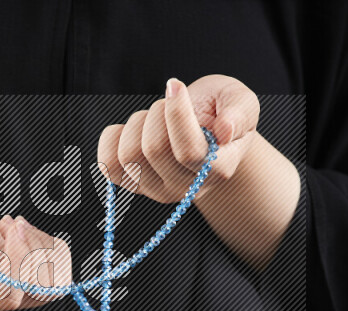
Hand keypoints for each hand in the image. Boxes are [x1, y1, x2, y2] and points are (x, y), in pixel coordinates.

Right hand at [0, 184, 70, 310]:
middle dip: (34, 252)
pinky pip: (48, 267)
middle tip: (14, 224)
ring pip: (50, 282)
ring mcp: (3, 285)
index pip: (9, 296)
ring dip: (40, 246)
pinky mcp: (16, 271)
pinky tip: (17, 227)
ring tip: (13, 224)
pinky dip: (43, 242)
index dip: (20, 263)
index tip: (11, 229)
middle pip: (38, 291)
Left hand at [97, 76, 299, 268]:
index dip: (176, 114)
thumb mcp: (241, 101)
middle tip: (168, 104)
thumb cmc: (223, 110)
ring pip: (127, 156)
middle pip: (153, 150)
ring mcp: (156, 189)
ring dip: (137, 124)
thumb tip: (225, 130)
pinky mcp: (132, 184)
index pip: (188, 151)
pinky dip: (113, 137)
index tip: (175, 85)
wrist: (205, 128)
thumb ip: (240, 113)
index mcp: (218, 169)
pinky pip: (106, 163)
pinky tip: (132, 130)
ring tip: (155, 118)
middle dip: (157, 112)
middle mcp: (186, 187)